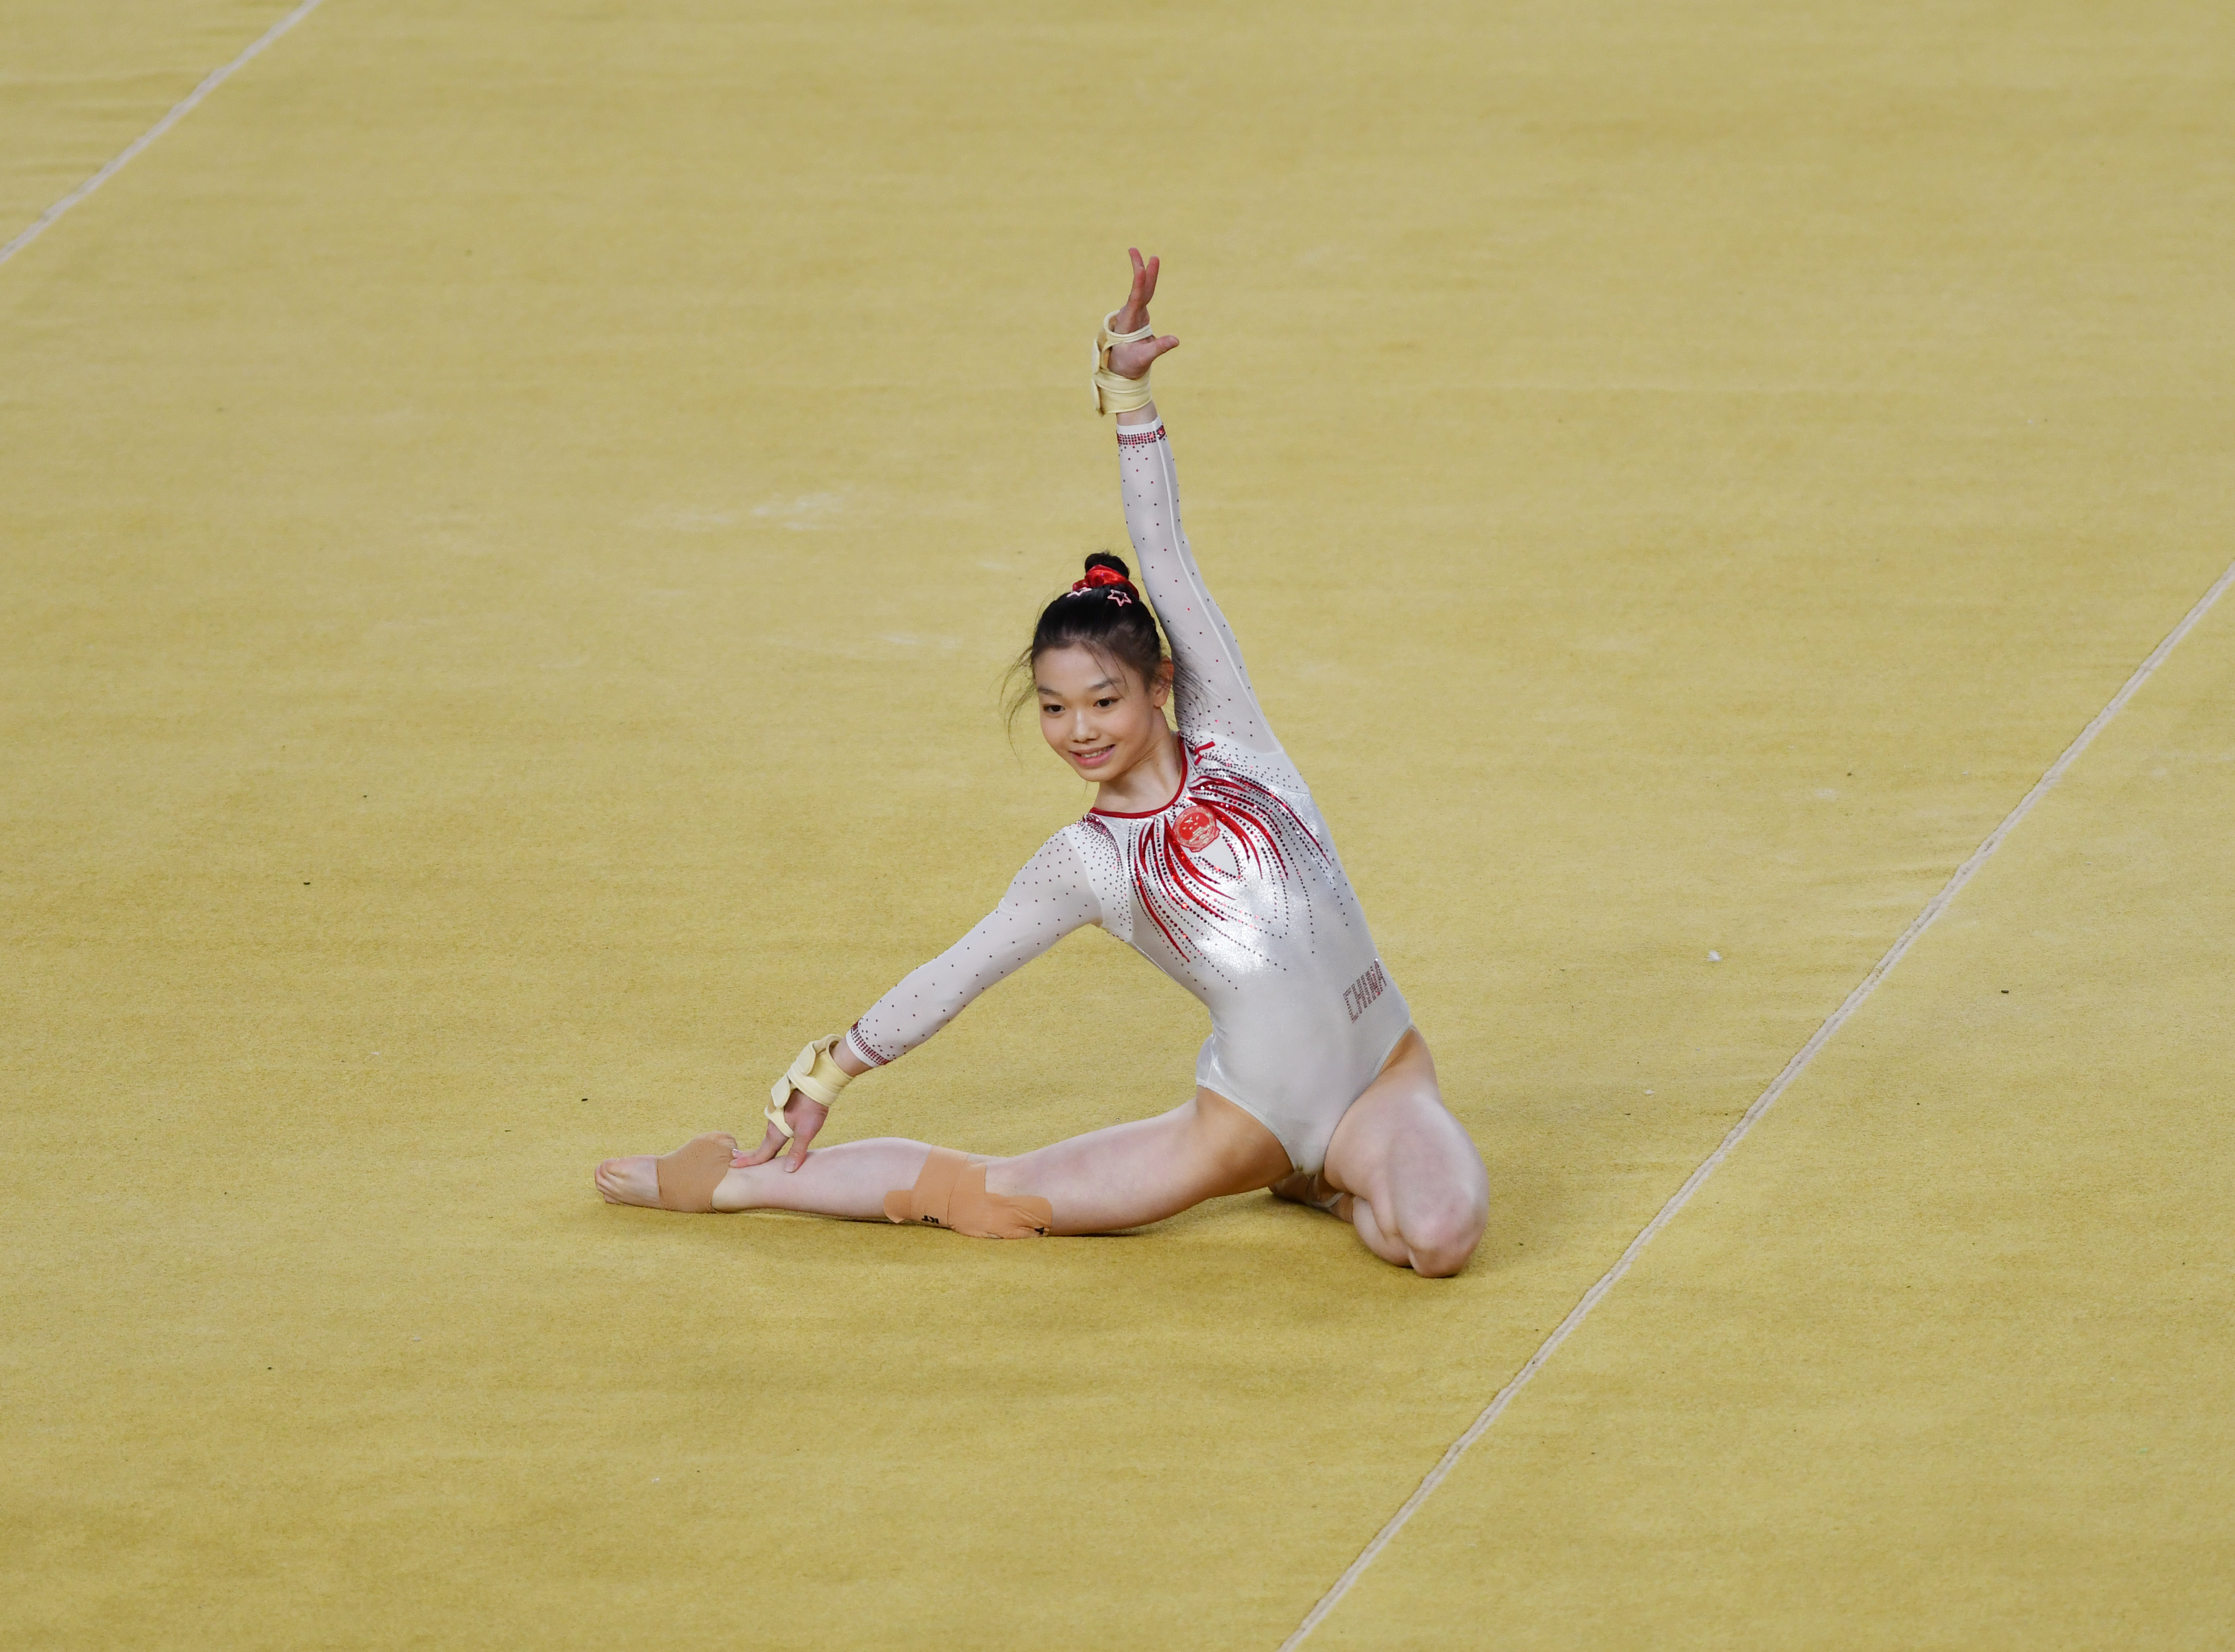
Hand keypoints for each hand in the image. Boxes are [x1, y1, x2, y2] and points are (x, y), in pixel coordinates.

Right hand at [733, 1089, 828, 1172]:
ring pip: (769, 1137)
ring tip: (757, 1153)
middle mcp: (773, 1125)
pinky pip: (775, 1129)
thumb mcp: (806, 1132)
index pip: (761, 1153)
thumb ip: (797, 1151)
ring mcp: (778, 1117)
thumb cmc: (810, 1107)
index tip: (733, 1166)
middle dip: (749, 1154)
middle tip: (735, 1158)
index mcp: (776, 1132)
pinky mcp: (785, 1111)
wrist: (813, 1083)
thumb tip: (788, 1170)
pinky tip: (775, 1137)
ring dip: (761, 1146)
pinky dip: (770, 1138)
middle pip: (762, 1145)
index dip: (749, 1162)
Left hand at [1108, 247, 1179, 379]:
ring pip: (1142, 289)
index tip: (1140, 271)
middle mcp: (1130, 314)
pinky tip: (1148, 268)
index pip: (1135, 301)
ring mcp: (1134, 312)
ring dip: (1144, 271)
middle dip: (1139, 270)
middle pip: (1137, 289)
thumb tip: (1176, 340)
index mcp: (1128, 323)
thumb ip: (1158, 348)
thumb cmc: (1129, 364)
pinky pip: (1145, 293)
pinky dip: (1148, 281)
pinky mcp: (1139, 313)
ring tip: (1145, 253)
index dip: (1139, 286)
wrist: (1119, 367)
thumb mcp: (1144, 358)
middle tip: (1134, 250)